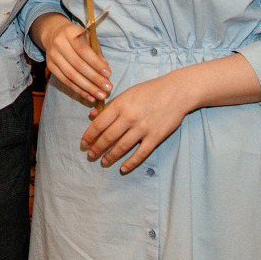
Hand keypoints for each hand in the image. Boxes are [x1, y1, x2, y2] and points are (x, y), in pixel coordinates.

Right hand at [33, 13, 111, 104]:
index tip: (109, 74)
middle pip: (78, 65)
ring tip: (101, 95)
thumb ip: (97, 51)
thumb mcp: (88, 37)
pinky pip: (65, 81)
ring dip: (88, 88)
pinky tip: (90, 96)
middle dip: (94, 78)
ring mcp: (53, 56)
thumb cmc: (76, 36)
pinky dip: (79, 90)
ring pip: (71, 75)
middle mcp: (59, 44)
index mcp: (70, 33)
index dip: (96, 63)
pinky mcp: (51, 66)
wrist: (54, 33)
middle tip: (108, 88)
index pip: (84, 51)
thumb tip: (105, 68)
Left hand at [80, 71, 194, 173]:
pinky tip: (123, 168)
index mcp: (121, 105)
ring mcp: (143, 128)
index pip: (99, 124)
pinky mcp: (156, 137)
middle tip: (90, 155)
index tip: (83, 143)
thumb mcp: (127, 93)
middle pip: (108, 137)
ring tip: (103, 162)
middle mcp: (130, 117)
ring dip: (110, 157)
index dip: (89, 135)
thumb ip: (110, 106)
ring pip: (122, 147)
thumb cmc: (150, 91)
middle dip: (97, 148)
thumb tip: (92, 115)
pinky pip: (141, 154)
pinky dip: (130, 163)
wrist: (177, 92)